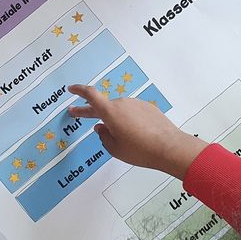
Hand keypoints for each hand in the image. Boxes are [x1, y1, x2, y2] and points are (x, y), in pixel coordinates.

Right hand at [67, 84, 206, 178]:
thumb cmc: (140, 150)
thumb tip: (101, 128)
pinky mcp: (148, 107)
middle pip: (104, 106)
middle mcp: (122, 103)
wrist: (169, 147)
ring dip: (115, 119)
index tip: (71, 89)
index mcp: (110, 112)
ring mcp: (136, 104)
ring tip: (121, 137)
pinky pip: (132, 112)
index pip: (90, 95)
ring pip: (119, 110)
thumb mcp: (115, 148)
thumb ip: (104, 136)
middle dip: (92, 112)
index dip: (79, 90)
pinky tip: (135, 134)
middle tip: (80, 115)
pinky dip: (129, 120)